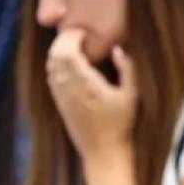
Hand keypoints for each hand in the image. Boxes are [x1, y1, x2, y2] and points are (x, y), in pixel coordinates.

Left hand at [46, 29, 137, 156]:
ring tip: (72, 45)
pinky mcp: (59, 103)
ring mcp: (62, 96)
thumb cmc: (122, 125)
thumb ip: (128, 69)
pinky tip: (67, 63)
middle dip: (62, 41)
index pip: (68, 52)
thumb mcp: (133, 96)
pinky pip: (51, 78)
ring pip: (50, 66)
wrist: (103, 153)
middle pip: (55, 56)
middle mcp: (69, 88)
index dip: (71, 37)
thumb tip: (118, 48)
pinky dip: (55, 65)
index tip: (83, 31)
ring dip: (57, 52)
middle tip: (76, 33)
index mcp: (87, 84)